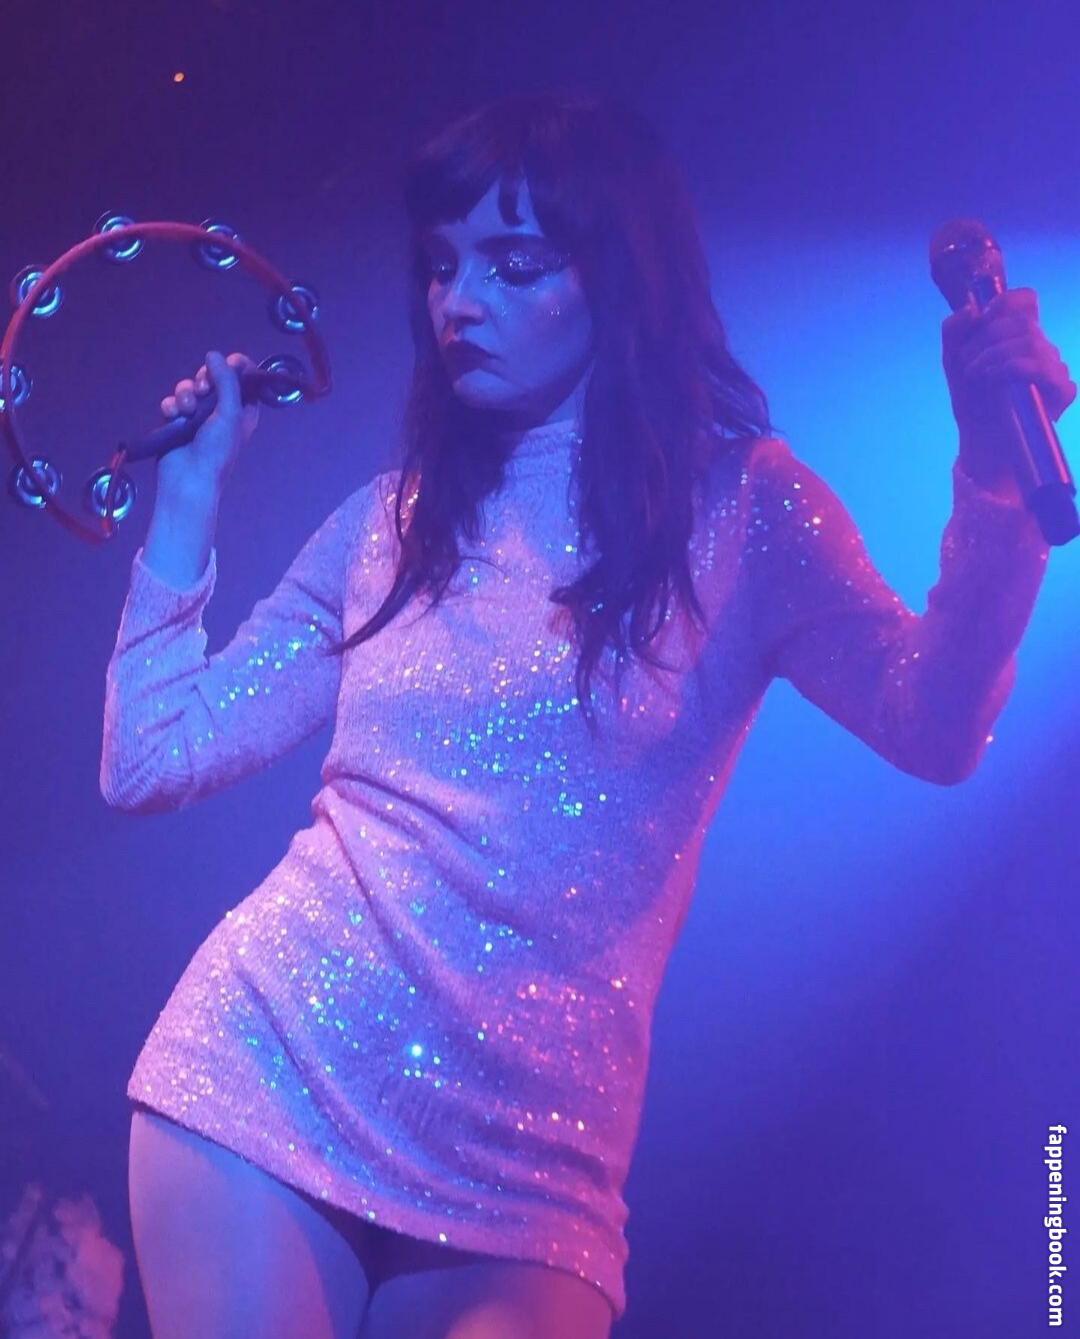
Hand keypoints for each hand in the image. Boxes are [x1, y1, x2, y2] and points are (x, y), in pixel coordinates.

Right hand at [156, 350, 259, 495]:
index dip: (236, 367)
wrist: (188, 479)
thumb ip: (226, 382)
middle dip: (205, 379)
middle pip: (213, 377)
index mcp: (243, 410)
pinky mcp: (178, 421)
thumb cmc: (216, 451)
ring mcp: (199, 416)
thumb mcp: (229, 414)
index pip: (244, 378)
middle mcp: (223, 410)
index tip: (228, 362)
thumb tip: (215, 354)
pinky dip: (172, 406)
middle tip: (204, 390)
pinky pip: (173, 401)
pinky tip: (173, 416)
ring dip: (185, 394)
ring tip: (186, 411)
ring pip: (190, 387)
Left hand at [941, 288, 1075, 494]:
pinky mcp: (1063, 391)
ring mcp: (1055, 369)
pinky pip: (1041, 367)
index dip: (1006, 300)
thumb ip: (955, 330)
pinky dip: (1010, 368)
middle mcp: (1041, 349)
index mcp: (1018, 337)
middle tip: (966, 362)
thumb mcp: (954, 363)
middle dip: (986, 338)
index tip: (981, 316)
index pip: (1025, 300)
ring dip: (992, 354)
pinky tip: (992, 380)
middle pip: (1022, 322)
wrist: (981, 443)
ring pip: (1030, 341)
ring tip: (974, 374)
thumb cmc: (972, 403)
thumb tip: (972, 308)